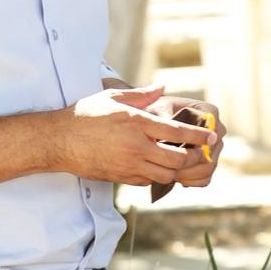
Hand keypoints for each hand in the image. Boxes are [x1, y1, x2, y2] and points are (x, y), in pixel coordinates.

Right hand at [56, 85, 219, 185]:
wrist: (59, 140)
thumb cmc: (85, 115)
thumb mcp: (113, 98)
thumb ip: (141, 95)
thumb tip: (162, 88)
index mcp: (137, 122)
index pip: (177, 131)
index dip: (198, 135)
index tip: (211, 136)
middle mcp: (136, 145)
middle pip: (177, 158)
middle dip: (192, 157)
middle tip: (199, 153)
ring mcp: (128, 164)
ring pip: (165, 174)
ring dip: (176, 170)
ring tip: (182, 161)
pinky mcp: (120, 178)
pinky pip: (148, 181)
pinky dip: (158, 176)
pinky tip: (159, 167)